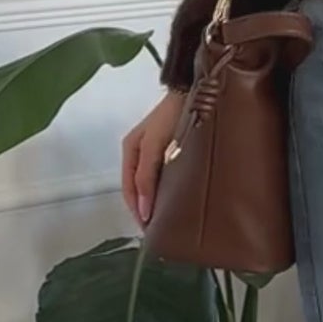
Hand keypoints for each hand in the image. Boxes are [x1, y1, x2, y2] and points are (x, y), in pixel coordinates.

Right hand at [121, 88, 185, 225]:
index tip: (150, 230)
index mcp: (130, 150)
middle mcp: (139, 153)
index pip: (129, 190)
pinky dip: (165, 191)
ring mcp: (154, 152)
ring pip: (150, 184)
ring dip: (156, 201)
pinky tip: (176, 199)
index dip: (137, 211)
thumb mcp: (154, 146)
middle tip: (159, 230)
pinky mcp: (169, 151)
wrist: (193, 91)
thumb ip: (146, 176)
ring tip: (168, 219)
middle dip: (146, 209)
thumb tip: (144, 209)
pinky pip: (162, 177)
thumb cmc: (172, 116)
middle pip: (138, 189)